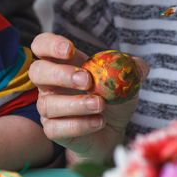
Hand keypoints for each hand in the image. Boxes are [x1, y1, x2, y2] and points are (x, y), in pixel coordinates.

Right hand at [28, 33, 147, 165]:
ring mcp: (48, 108)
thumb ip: (130, 71)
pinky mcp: (53, 130)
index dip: (50, 44)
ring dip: (75, 104)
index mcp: (62, 64)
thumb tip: (140, 65)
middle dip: (60, 74)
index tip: (69, 50)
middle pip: (36, 71)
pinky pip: (56, 128)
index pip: (42, 45)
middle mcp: (49, 84)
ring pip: (47, 104)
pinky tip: (98, 122)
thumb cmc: (112, 101)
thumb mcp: (124, 83)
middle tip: (87, 81)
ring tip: (100, 105)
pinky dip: (79, 125)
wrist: (112, 132)